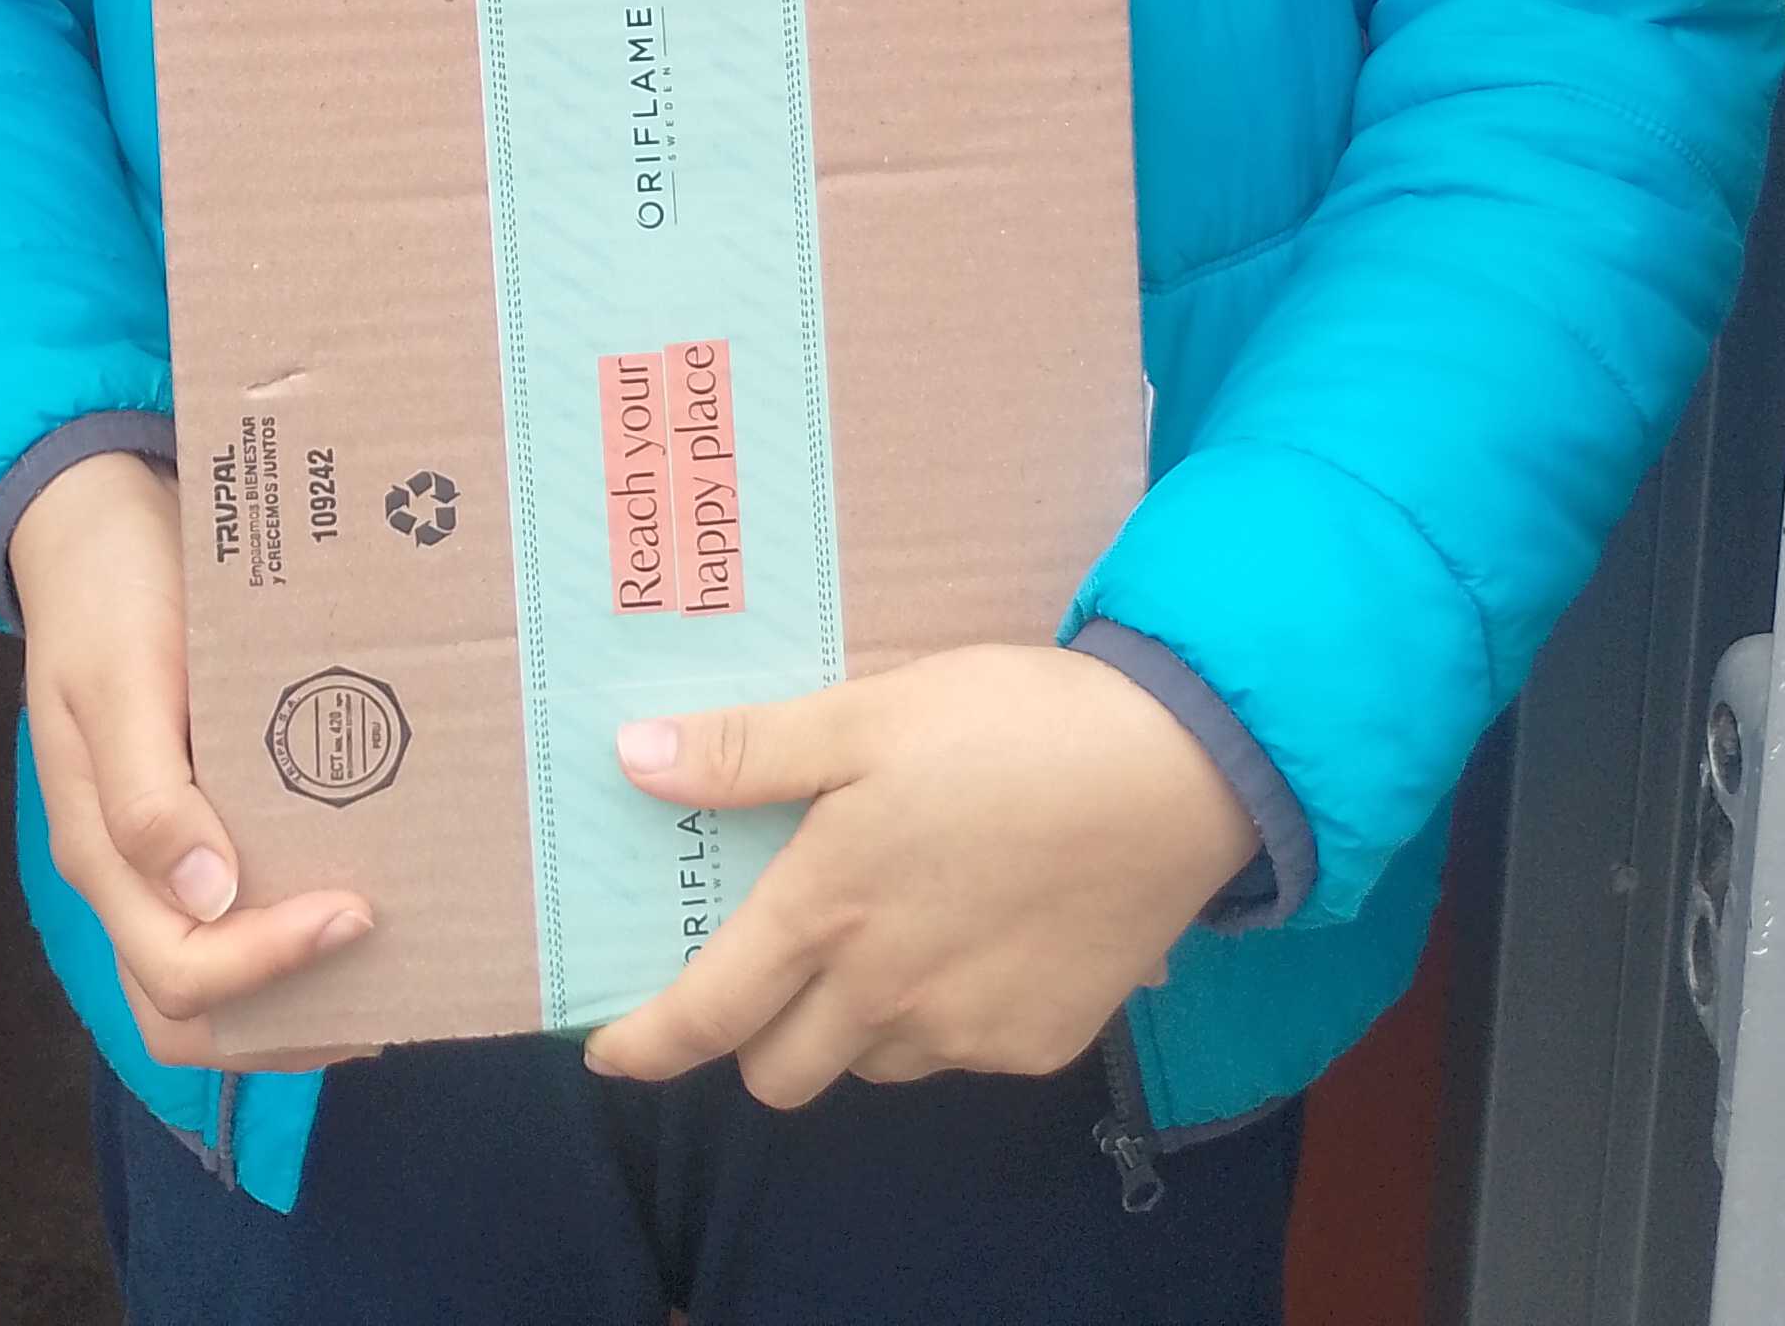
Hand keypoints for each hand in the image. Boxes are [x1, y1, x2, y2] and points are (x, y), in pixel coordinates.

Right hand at [11, 448, 371, 1058]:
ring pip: (210, 981)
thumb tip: (208, 899)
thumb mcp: (120, 675)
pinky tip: (357, 902)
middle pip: (187, 1012)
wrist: (94, 520)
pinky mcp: (190, 818)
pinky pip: (231, 912)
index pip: (178, 971)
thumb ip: (146, 792)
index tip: (355, 911)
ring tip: (385, 969)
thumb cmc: (110, 591)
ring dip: (293, 995)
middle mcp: (125, 872)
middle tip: (386, 977)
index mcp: (100, 849)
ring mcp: (154, 852)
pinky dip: (290, 935)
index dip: (266, 967)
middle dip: (286, 1017)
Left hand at [583, 643, 1257, 1108]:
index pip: (707, 1016)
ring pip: (867, 1065)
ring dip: (851, 1022)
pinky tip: (974, 932)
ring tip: (887, 926)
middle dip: (756, 1034)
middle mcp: (885, 993)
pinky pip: (953, 1055)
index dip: (646, 1045)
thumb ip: (749, 750)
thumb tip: (631, 760)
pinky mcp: (1034, 1045)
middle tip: (775, 959)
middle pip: (779, 1071)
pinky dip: (939, 1014)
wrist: (1176, 770)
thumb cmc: (1010, 724)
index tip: (608, 1052)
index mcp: (828, 910)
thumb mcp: (869, 713)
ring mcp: (964, 1031)